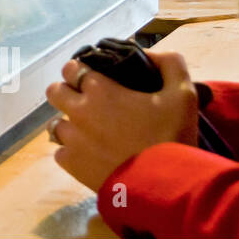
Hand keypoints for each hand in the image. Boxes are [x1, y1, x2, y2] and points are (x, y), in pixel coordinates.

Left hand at [46, 51, 198, 192]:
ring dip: (68, 123)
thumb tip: (150, 53)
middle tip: (85, 101)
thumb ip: (169, 64)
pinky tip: (88, 154)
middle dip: (66, 92)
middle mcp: (78, 111)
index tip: (90, 76)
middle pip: (54, 91)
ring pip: (54, 123)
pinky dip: (71, 152)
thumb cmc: (172, 136)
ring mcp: (72, 139)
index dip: (79, 70)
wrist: (164, 185)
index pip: (72, 68)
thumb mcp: (184, 94)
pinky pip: (60, 152)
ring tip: (87, 130)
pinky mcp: (72, 164)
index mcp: (99, 90)